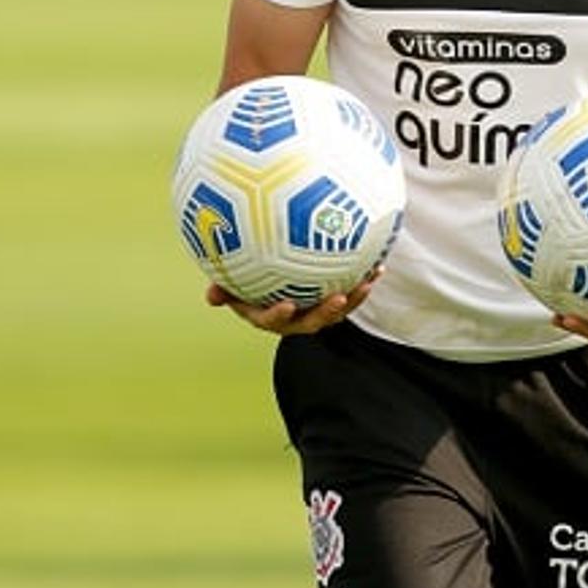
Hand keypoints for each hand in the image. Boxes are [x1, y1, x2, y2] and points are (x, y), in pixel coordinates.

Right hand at [205, 269, 381, 336]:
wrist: (271, 283)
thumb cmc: (245, 281)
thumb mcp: (231, 285)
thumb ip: (222, 289)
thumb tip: (209, 297)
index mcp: (268, 316)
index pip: (272, 320)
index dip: (279, 315)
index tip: (287, 304)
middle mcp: (294, 319)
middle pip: (311, 322)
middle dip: (326, 312)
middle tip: (337, 298)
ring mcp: (315, 311)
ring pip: (335, 311)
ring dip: (353, 299)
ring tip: (366, 282)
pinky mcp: (331, 302)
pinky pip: (348, 295)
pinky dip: (362, 284)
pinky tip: (377, 266)